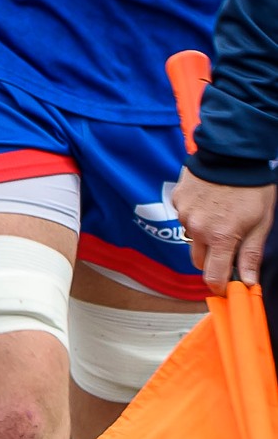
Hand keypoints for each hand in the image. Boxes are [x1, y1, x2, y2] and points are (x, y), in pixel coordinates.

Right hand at [172, 166, 273, 290]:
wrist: (233, 151)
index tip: (226, 287)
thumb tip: (248, 282)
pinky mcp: (177, 199)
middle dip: (212, 260)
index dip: (220, 286)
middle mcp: (198, 228)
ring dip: (203, 235)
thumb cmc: (252, 186)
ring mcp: (184, 213)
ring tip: (220, 215)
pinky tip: (209, 201)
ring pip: (191, 237)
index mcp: (221, 237)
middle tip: (228, 246)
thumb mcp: (261, 222)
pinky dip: (195, 215)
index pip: (213, 276)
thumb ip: (251, 254)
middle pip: (198, 261)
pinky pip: (184, 217)